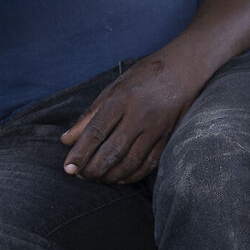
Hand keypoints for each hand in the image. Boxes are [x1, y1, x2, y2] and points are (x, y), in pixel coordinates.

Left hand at [59, 51, 207, 183]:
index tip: (68, 168)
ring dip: (112, 175)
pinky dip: (133, 175)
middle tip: (81, 176)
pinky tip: (120, 178)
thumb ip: (88, 116)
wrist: (182, 70)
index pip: (96, 132)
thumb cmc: (141, 79)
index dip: (80, 153)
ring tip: (98, 178)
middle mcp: (139, 115)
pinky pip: (150, 163)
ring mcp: (156, 127)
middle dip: (94, 169)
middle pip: (113, 151)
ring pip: (131, 161)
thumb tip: (66, 141)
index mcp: (120, 100)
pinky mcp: (168, 136)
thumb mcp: (110, 91)